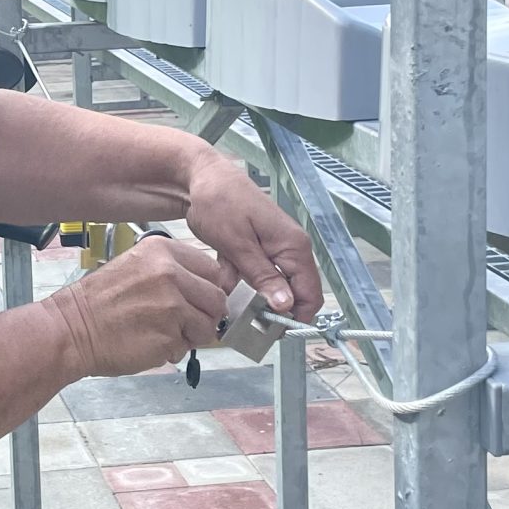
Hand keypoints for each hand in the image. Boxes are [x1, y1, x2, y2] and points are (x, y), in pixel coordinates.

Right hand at [42, 236, 229, 378]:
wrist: (70, 330)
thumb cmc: (99, 302)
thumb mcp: (136, 267)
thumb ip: (173, 273)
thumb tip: (206, 291)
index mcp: (162, 251)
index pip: (212, 269)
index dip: (208, 289)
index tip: (198, 300)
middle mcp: (170, 273)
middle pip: (217, 298)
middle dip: (204, 314)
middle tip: (183, 322)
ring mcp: (172, 305)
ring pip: (208, 326)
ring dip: (191, 335)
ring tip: (162, 333)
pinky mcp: (169, 336)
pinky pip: (188, 347)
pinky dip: (174, 351)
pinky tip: (150, 343)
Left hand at [181, 155, 322, 319]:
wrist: (199, 177)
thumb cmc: (220, 204)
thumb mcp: (237, 244)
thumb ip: (263, 276)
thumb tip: (287, 305)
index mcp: (293, 246)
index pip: (309, 294)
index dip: (294, 317)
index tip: (269, 331)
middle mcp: (290, 248)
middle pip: (291, 292)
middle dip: (269, 309)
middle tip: (244, 319)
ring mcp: (274, 248)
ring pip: (270, 286)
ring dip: (249, 293)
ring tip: (229, 292)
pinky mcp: (257, 248)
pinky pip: (254, 274)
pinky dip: (238, 278)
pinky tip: (223, 271)